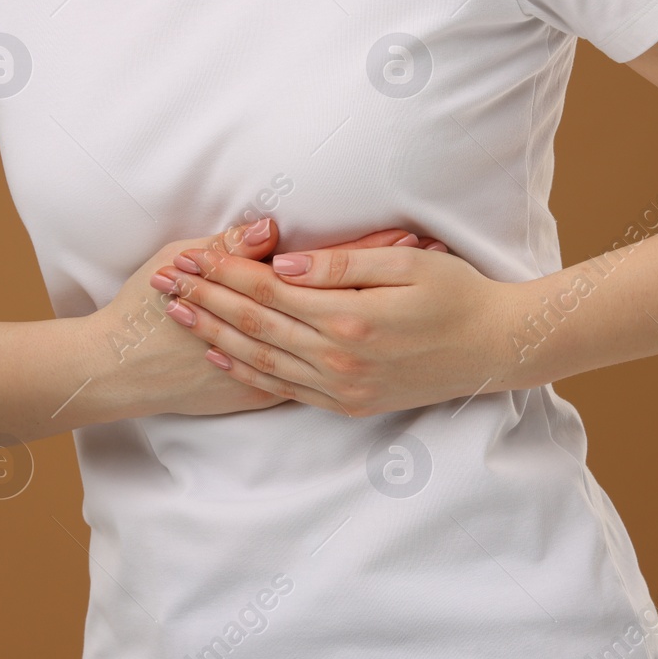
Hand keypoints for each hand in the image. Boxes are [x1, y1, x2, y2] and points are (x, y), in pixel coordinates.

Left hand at [149, 226, 512, 416]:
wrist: (495, 350)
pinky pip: (283, 389)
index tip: (188, 255)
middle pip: (254, 324)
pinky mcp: (348, 403)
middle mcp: (338, 359)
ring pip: (260, 360)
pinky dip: (246, 371)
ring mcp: (341, 387)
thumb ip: (344, 264)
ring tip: (176, 314)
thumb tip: (286, 261)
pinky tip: (219, 356)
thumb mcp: (408, 265)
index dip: (223, 271)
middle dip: (204, 300)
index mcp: (350, 319)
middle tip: (162, 282)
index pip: (268, 289)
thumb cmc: (458, 294)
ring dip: (213, 335)